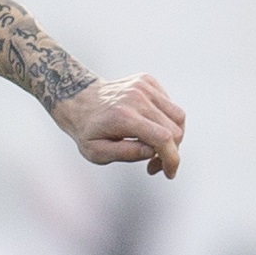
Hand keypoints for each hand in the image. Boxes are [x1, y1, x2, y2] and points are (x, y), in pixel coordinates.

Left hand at [50, 73, 185, 177]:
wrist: (77, 98)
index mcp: (123, 116)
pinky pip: (170, 105)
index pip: (163, 138)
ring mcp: (143, 86)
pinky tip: (149, 128)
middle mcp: (136, 97)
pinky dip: (166, 120)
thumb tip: (152, 152)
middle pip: (175, 129)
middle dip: (171, 152)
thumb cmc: (87, 130)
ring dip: (172, 136)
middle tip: (154, 164)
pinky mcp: (147, 81)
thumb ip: (125, 154)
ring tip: (154, 147)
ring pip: (178, 115)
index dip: (172, 159)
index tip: (169, 173)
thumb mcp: (96, 152)